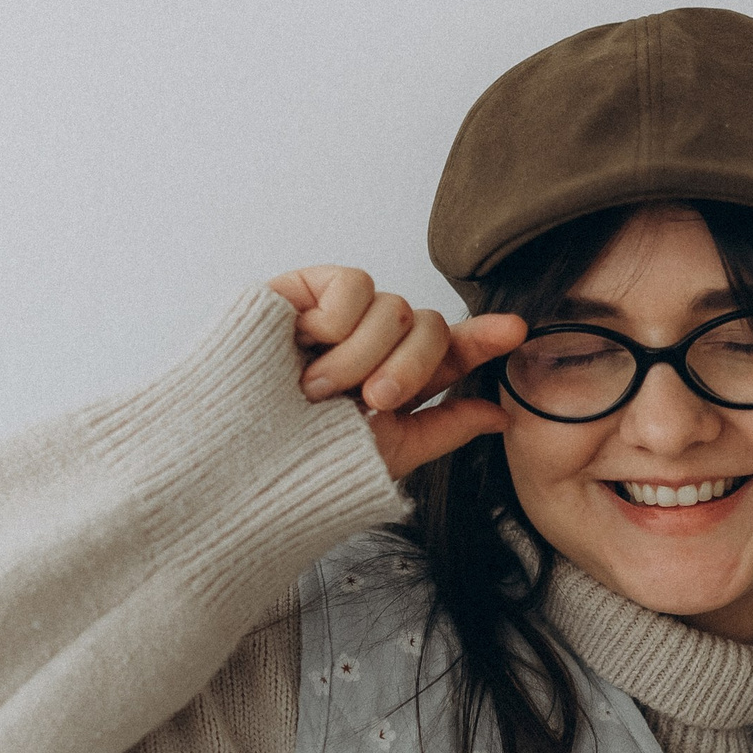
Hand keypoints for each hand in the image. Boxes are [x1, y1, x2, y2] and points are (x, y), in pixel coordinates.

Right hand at [267, 267, 524, 479]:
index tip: (516, 332)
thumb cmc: (299, 466)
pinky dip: (335, 323)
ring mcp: (336, 319)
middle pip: (430, 327)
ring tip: (316, 389)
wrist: (236, 458)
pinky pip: (355, 285)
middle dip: (411, 367)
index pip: (447, 352)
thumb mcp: (386, 454)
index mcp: (390, 384)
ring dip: (362, 357)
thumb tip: (499, 414)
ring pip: (396, 308)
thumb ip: (444, 428)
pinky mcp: (304, 290)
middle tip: (371, 401)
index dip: (482, 339)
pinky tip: (303, 347)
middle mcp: (368, 347)